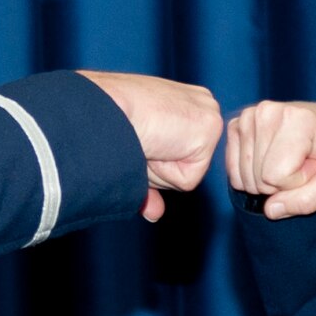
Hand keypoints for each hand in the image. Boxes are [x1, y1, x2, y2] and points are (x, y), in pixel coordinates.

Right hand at [78, 71, 222, 220]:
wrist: (106, 104)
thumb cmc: (110, 117)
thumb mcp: (136, 149)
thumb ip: (150, 179)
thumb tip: (155, 214)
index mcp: (186, 101)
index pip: (184, 150)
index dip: (157, 160)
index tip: (137, 138)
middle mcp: (203, 103)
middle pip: (189, 163)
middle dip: (159, 167)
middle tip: (139, 141)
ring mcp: (209, 114)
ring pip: (188, 173)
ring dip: (160, 170)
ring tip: (145, 141)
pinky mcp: (209, 129)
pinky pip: (188, 179)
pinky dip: (165, 173)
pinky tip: (155, 144)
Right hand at [226, 101, 315, 218]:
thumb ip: (308, 200)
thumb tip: (270, 210)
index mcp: (297, 119)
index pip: (276, 176)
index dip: (297, 182)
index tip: (313, 165)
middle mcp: (267, 112)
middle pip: (258, 178)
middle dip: (281, 183)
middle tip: (301, 163)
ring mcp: (248, 117)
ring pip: (244, 177)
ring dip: (267, 180)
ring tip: (289, 159)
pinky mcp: (236, 125)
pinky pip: (233, 171)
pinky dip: (251, 175)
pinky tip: (271, 159)